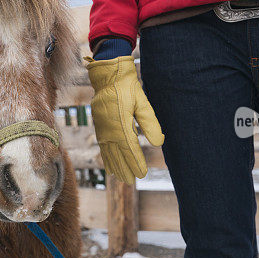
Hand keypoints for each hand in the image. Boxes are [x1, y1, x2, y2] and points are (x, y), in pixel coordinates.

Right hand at [86, 55, 163, 183]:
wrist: (108, 76)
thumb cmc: (127, 88)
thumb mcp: (142, 103)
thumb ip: (150, 123)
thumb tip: (159, 142)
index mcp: (120, 124)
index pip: (130, 149)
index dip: (136, 163)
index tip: (142, 174)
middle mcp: (109, 130)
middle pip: (118, 155)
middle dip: (125, 169)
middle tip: (132, 181)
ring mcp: (102, 129)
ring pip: (109, 153)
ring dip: (115, 166)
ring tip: (122, 178)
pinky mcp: (99, 127)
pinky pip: (103, 147)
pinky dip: (107, 158)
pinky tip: (110, 166)